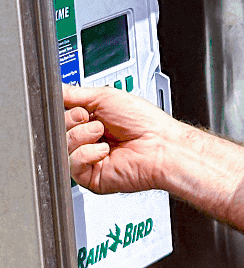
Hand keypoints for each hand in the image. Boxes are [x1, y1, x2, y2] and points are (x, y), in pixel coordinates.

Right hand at [65, 83, 187, 194]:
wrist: (162, 146)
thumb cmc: (145, 123)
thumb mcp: (104, 97)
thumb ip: (75, 93)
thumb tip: (56, 89)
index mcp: (92, 122)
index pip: (62, 116)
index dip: (67, 110)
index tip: (82, 108)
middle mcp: (90, 141)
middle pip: (58, 130)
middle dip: (73, 121)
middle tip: (95, 121)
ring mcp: (91, 159)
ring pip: (63, 146)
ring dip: (81, 135)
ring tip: (103, 134)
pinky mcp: (93, 177)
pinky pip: (72, 165)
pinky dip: (86, 153)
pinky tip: (104, 151)